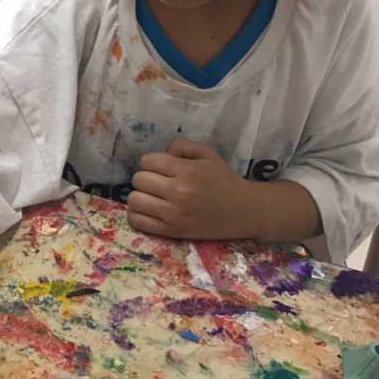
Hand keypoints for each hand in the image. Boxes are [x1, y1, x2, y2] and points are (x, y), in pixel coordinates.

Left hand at [128, 137, 255, 240]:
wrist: (244, 211)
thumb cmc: (224, 181)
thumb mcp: (208, 155)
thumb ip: (183, 146)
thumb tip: (162, 151)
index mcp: (187, 171)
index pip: (147, 161)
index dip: (150, 162)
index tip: (159, 168)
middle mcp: (178, 192)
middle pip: (138, 180)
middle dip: (144, 178)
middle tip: (156, 183)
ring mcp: (174, 214)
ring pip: (134, 201)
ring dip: (139, 196)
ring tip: (150, 197)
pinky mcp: (172, 231)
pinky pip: (138, 222)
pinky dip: (136, 215)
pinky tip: (148, 211)